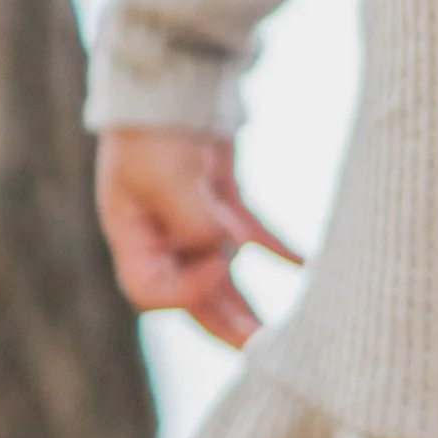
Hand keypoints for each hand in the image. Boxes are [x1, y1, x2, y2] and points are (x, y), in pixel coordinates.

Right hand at [93, 128, 301, 349]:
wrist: (170, 82)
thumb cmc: (155, 129)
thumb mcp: (167, 174)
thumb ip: (195, 217)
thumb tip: (230, 250)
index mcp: (133, 237)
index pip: (152, 291)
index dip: (187, 291)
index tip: (219, 264)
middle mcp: (161, 240)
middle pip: (191, 299)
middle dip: (226, 327)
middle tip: (262, 356)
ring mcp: (192, 225)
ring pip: (223, 279)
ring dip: (249, 305)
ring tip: (284, 337)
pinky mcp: (221, 205)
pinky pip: (250, 236)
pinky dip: (276, 250)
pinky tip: (304, 265)